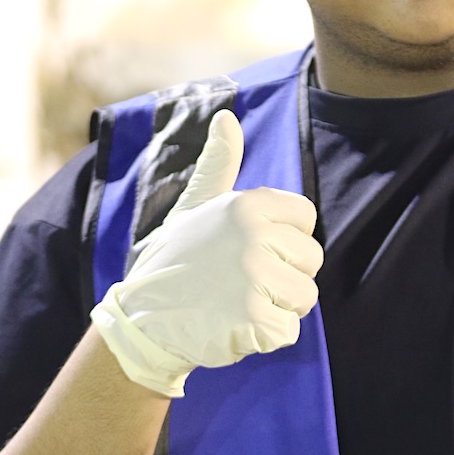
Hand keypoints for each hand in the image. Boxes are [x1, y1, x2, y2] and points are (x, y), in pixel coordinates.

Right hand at [91, 109, 323, 395]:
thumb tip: (227, 117)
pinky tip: (233, 327)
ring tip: (236, 304)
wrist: (141, 321)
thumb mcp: (194, 207)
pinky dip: (264, 338)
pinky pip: (288, 332)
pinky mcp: (255, 320)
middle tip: (239, 282)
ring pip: (305, 298)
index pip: (306, 219)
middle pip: (312, 260)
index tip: (248, 250)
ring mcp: (256, 278)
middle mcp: (255, 236)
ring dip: (277, 309)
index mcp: (248, 204)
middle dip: (285, 277)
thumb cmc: (174, 261)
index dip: (284, 240)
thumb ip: (218, 166)